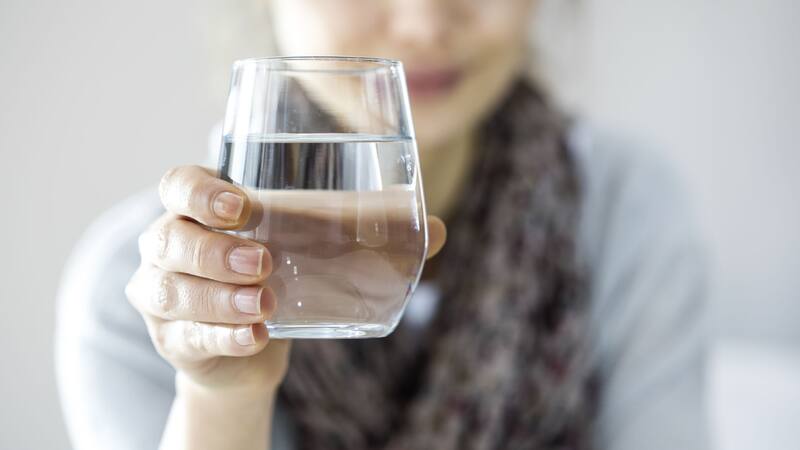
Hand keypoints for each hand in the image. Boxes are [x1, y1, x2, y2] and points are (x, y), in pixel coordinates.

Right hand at [125, 165, 445, 395]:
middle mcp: (169, 246)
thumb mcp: (310, 251)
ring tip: (266, 303)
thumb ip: (364, 237)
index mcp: (199, 210)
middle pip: (168, 238)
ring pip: (170, 290)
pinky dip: (223, 337)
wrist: (247, 346)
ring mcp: (162, 295)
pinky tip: (256, 337)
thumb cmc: (277, 278)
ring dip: (218, 297)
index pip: (178, 185)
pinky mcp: (173, 339)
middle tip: (264, 261)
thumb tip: (436, 230)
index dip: (201, 192)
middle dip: (214, 250)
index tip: (243, 207)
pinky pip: (187, 337)